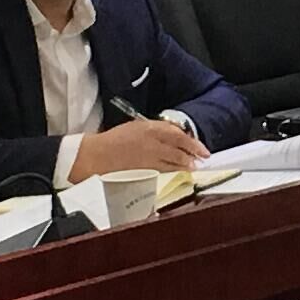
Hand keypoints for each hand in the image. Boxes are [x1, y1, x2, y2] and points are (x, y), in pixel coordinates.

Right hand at [79, 116, 206, 176]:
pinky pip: (164, 169)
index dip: (191, 140)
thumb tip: (174, 135)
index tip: (200, 146)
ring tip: (194, 166)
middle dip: (193, 152)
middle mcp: (151, 141)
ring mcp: (148, 156)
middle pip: (179, 146)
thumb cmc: (113, 140)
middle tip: (203, 157)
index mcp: (148, 127)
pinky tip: (180, 172)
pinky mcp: (144, 169)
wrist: (96, 155)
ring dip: (186, 163)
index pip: (176, 133)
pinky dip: (174, 170)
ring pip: (174, 160)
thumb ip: (155, 131)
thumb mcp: (135, 127)